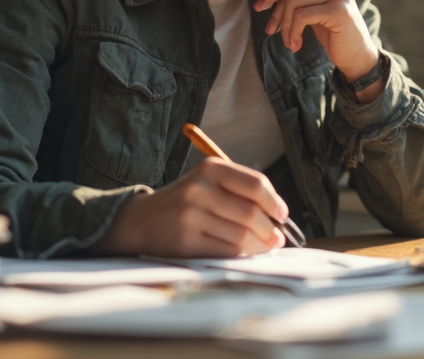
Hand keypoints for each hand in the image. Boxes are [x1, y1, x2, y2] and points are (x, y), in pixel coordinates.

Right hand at [91, 158, 287, 256]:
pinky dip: (241, 255)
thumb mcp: (207, 183)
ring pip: (242, 236)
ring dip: (260, 246)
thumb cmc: (185, 203)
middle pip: (252, 213)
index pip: (255, 184)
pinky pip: (226, 251)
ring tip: (263, 247)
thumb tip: (279, 216)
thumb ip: (239, 192)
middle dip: (270, 230)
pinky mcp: (186, 241)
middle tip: (277, 239)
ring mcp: (191, 216)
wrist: (141, 220)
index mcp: (210, 169)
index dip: (275, 202)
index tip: (282, 215)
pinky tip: (243, 253)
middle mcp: (199, 189)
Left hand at [253, 0, 380, 90]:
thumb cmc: (331, 32)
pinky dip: (293, 32)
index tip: (262, 5)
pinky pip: (302, 15)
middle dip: (276, 7)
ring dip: (285, 25)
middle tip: (270, 29)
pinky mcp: (338, 10)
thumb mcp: (312, 9)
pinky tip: (296, 44)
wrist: (355, 56)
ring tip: (288, 41)